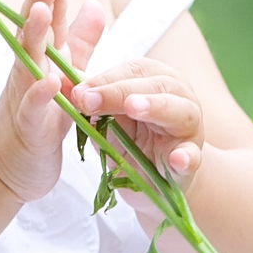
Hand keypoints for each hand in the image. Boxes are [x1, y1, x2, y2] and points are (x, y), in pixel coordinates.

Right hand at [0, 0, 109, 202]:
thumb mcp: (63, 74)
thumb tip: (93, 3)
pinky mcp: (28, 126)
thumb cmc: (40, 115)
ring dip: (35, 36)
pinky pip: (32, 107)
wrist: (9, 165)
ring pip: (28, 61)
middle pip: (33, 29)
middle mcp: (29, 70)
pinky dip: (40, 93)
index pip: (46, 17)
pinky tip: (51, 80)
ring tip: (43, 11)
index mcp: (40, 56)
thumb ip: (79, 42)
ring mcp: (25, 96)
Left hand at [64, 56, 205, 183]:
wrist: (152, 181)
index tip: (78, 92)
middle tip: (93, 100)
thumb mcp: (106, 119)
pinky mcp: (191, 159)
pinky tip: (177, 159)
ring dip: (156, 107)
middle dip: (120, 91)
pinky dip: (186, 157)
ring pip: (179, 111)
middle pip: (155, 85)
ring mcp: (189, 127)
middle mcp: (178, 95)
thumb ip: (90, 100)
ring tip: (135, 107)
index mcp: (155, 79)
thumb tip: (60, 80)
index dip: (104, 79)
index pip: (132, 70)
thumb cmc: (129, 141)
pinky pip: (193, 156)